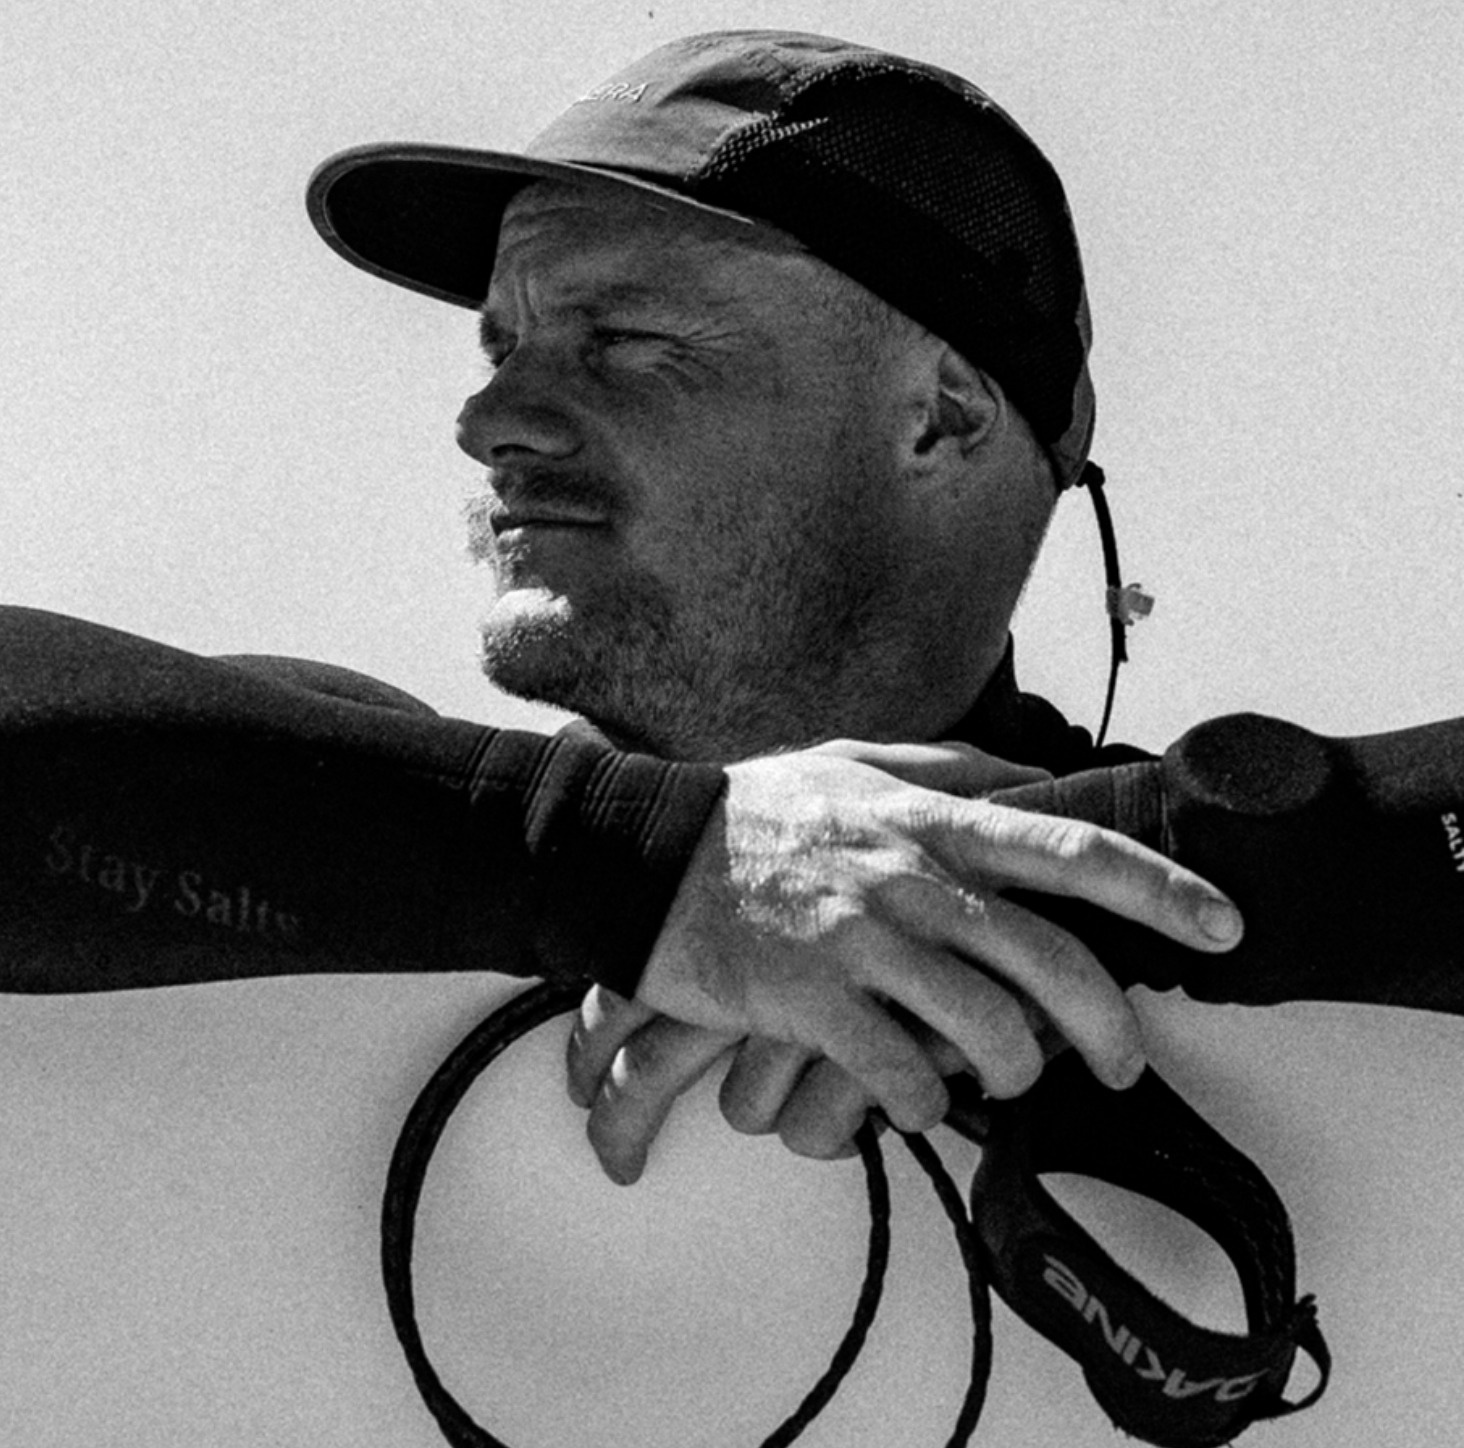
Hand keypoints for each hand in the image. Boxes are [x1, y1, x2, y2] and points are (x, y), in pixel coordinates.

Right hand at [568, 741, 1241, 1181]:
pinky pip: (899, 1078)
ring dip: (1011, 1074)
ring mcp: (859, 941)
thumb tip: (1027, 776)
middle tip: (1123, 1064)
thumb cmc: (750, 811)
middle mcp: (907, 876)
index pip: (1068, 850)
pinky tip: (905, 1094)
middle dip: (1112, 1028)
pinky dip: (918, 1102)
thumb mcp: (849, 763)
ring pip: (989, 1035)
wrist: (640, 853)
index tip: (1225, 926)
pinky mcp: (809, 1002)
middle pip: (1052, 963)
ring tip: (998, 1081)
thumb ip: (943, 764)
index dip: (1161, 890)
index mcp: (926, 819)